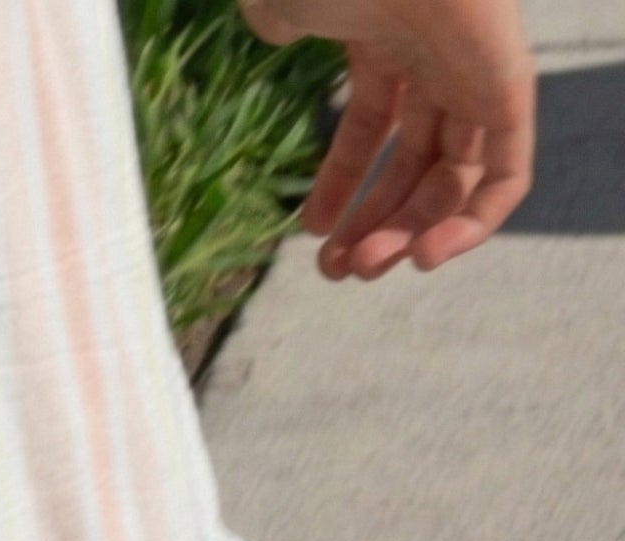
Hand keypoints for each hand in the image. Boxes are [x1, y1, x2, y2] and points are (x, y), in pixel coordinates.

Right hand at [240, 0, 534, 278]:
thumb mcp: (285, 1)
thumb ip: (280, 19)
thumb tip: (276, 27)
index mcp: (387, 39)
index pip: (374, 125)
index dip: (343, 186)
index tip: (311, 231)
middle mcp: (437, 59)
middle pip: (417, 164)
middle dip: (377, 225)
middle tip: (339, 270)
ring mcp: (476, 73)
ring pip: (455, 179)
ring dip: (412, 236)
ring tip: (365, 268)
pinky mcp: (508, 86)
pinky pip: (507, 170)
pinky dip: (475, 223)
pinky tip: (427, 255)